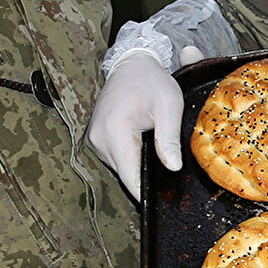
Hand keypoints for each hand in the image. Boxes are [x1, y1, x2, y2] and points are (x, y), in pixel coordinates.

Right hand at [86, 51, 187, 201]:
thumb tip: (173, 168)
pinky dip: (131, 156)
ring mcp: (94, 139)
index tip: (161, 202)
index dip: (145, 192)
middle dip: (146, 177)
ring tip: (157, 152)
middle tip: (169, 172)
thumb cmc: (151, 82)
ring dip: (138, 165)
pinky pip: (116, 157)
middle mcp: (98, 138)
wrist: (131, 65)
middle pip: (125, 174)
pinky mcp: (96, 138)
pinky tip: (145, 145)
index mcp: (114, 131)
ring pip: (121, 167)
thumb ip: (169, 138)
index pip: (129, 176)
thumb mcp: (169, 106)